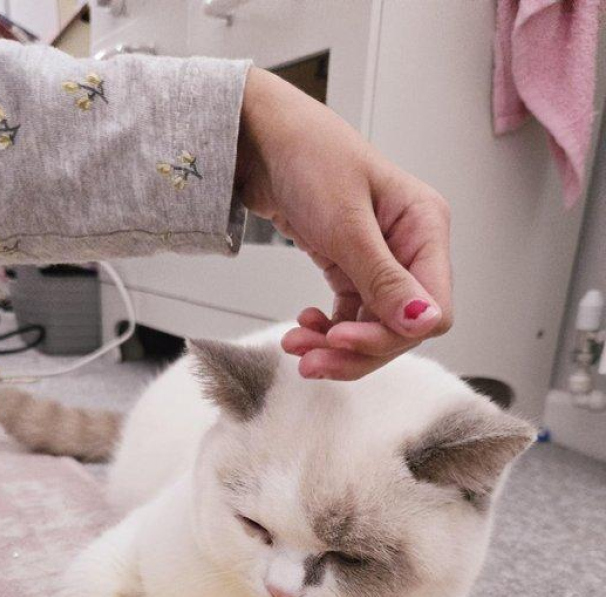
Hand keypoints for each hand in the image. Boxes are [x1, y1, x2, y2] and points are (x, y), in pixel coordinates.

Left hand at [235, 68, 452, 379]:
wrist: (261, 138)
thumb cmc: (308, 156)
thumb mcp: (346, 222)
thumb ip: (384, 278)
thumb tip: (424, 322)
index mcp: (425, 227)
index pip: (432, 309)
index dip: (390, 335)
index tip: (343, 339)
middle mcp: (410, 247)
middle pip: (400, 327)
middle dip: (356, 349)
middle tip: (310, 360)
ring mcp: (382, 260)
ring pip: (372, 327)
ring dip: (335, 346)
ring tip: (297, 345)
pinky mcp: (351, 268)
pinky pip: (351, 316)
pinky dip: (327, 329)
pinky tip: (305, 326)